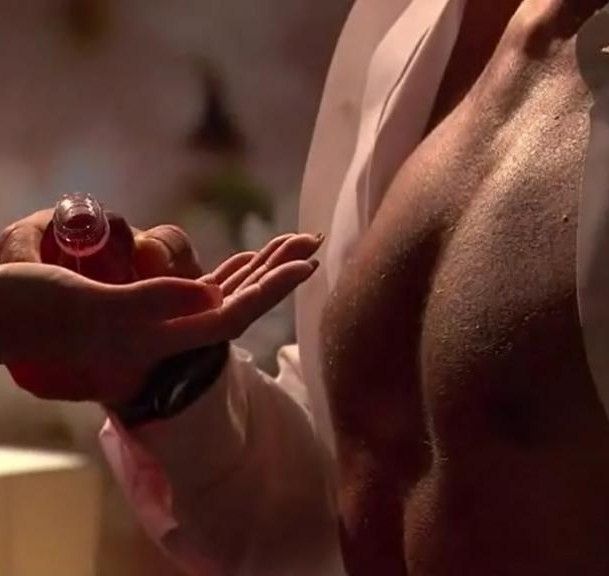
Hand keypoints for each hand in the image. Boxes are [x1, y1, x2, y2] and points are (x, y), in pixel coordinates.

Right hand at [0, 210, 321, 403]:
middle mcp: (166, 334)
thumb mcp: (85, 305)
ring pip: (222, 292)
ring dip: (258, 267)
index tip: (305, 263)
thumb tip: (206, 298)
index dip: (271, 290)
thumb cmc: (29, 312)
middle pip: (237, 302)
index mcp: (155, 339)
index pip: (230, 315)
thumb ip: (147, 305)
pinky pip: (199, 288)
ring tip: (292, 243)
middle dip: (276, 272)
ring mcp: (159, 320)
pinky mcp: (146, 305)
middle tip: (312, 241)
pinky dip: (225, 271)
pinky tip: (247, 260)